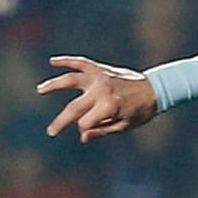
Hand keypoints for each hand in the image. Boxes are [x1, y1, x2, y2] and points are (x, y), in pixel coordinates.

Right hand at [37, 56, 159, 142]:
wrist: (156, 89)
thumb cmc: (141, 111)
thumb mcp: (125, 126)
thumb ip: (102, 131)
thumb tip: (82, 137)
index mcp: (109, 107)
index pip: (85, 123)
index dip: (84, 130)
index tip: (87, 132)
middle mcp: (102, 91)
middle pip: (74, 108)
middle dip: (61, 122)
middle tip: (51, 132)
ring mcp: (100, 78)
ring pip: (71, 80)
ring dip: (54, 84)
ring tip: (40, 89)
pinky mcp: (101, 69)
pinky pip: (81, 62)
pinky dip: (67, 61)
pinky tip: (53, 61)